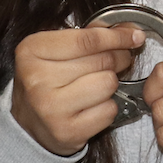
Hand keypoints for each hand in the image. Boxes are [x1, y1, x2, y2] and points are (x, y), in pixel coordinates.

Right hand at [11, 25, 142, 155]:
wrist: (28, 124)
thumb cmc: (47, 81)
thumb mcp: (55, 50)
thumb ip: (90, 36)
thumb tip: (131, 31)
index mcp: (31, 51)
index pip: (87, 40)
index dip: (117, 37)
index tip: (135, 35)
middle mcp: (37, 79)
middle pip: (101, 61)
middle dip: (118, 59)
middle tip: (119, 61)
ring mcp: (51, 108)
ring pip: (108, 84)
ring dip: (109, 84)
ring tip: (97, 86)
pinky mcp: (67, 131)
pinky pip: (108, 110)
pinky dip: (108, 107)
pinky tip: (93, 106)